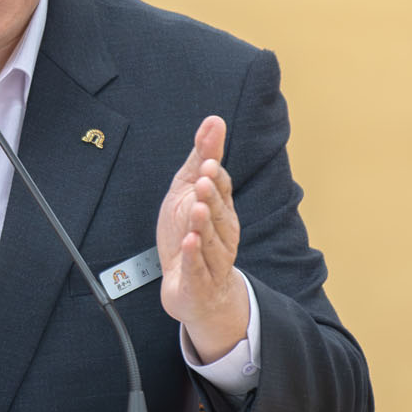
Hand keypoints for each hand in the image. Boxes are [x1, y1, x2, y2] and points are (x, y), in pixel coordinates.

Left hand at [156, 116, 247, 361]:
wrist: (191, 290)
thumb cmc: (190, 235)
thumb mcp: (189, 192)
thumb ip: (202, 158)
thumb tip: (214, 120)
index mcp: (222, 211)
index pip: (222, 190)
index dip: (216, 178)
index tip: (209, 161)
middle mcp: (223, 234)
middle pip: (219, 214)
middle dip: (212, 197)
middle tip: (204, 180)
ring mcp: (214, 259)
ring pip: (212, 240)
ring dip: (204, 224)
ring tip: (196, 209)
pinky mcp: (201, 282)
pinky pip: (199, 268)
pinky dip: (194, 256)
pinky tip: (189, 242)